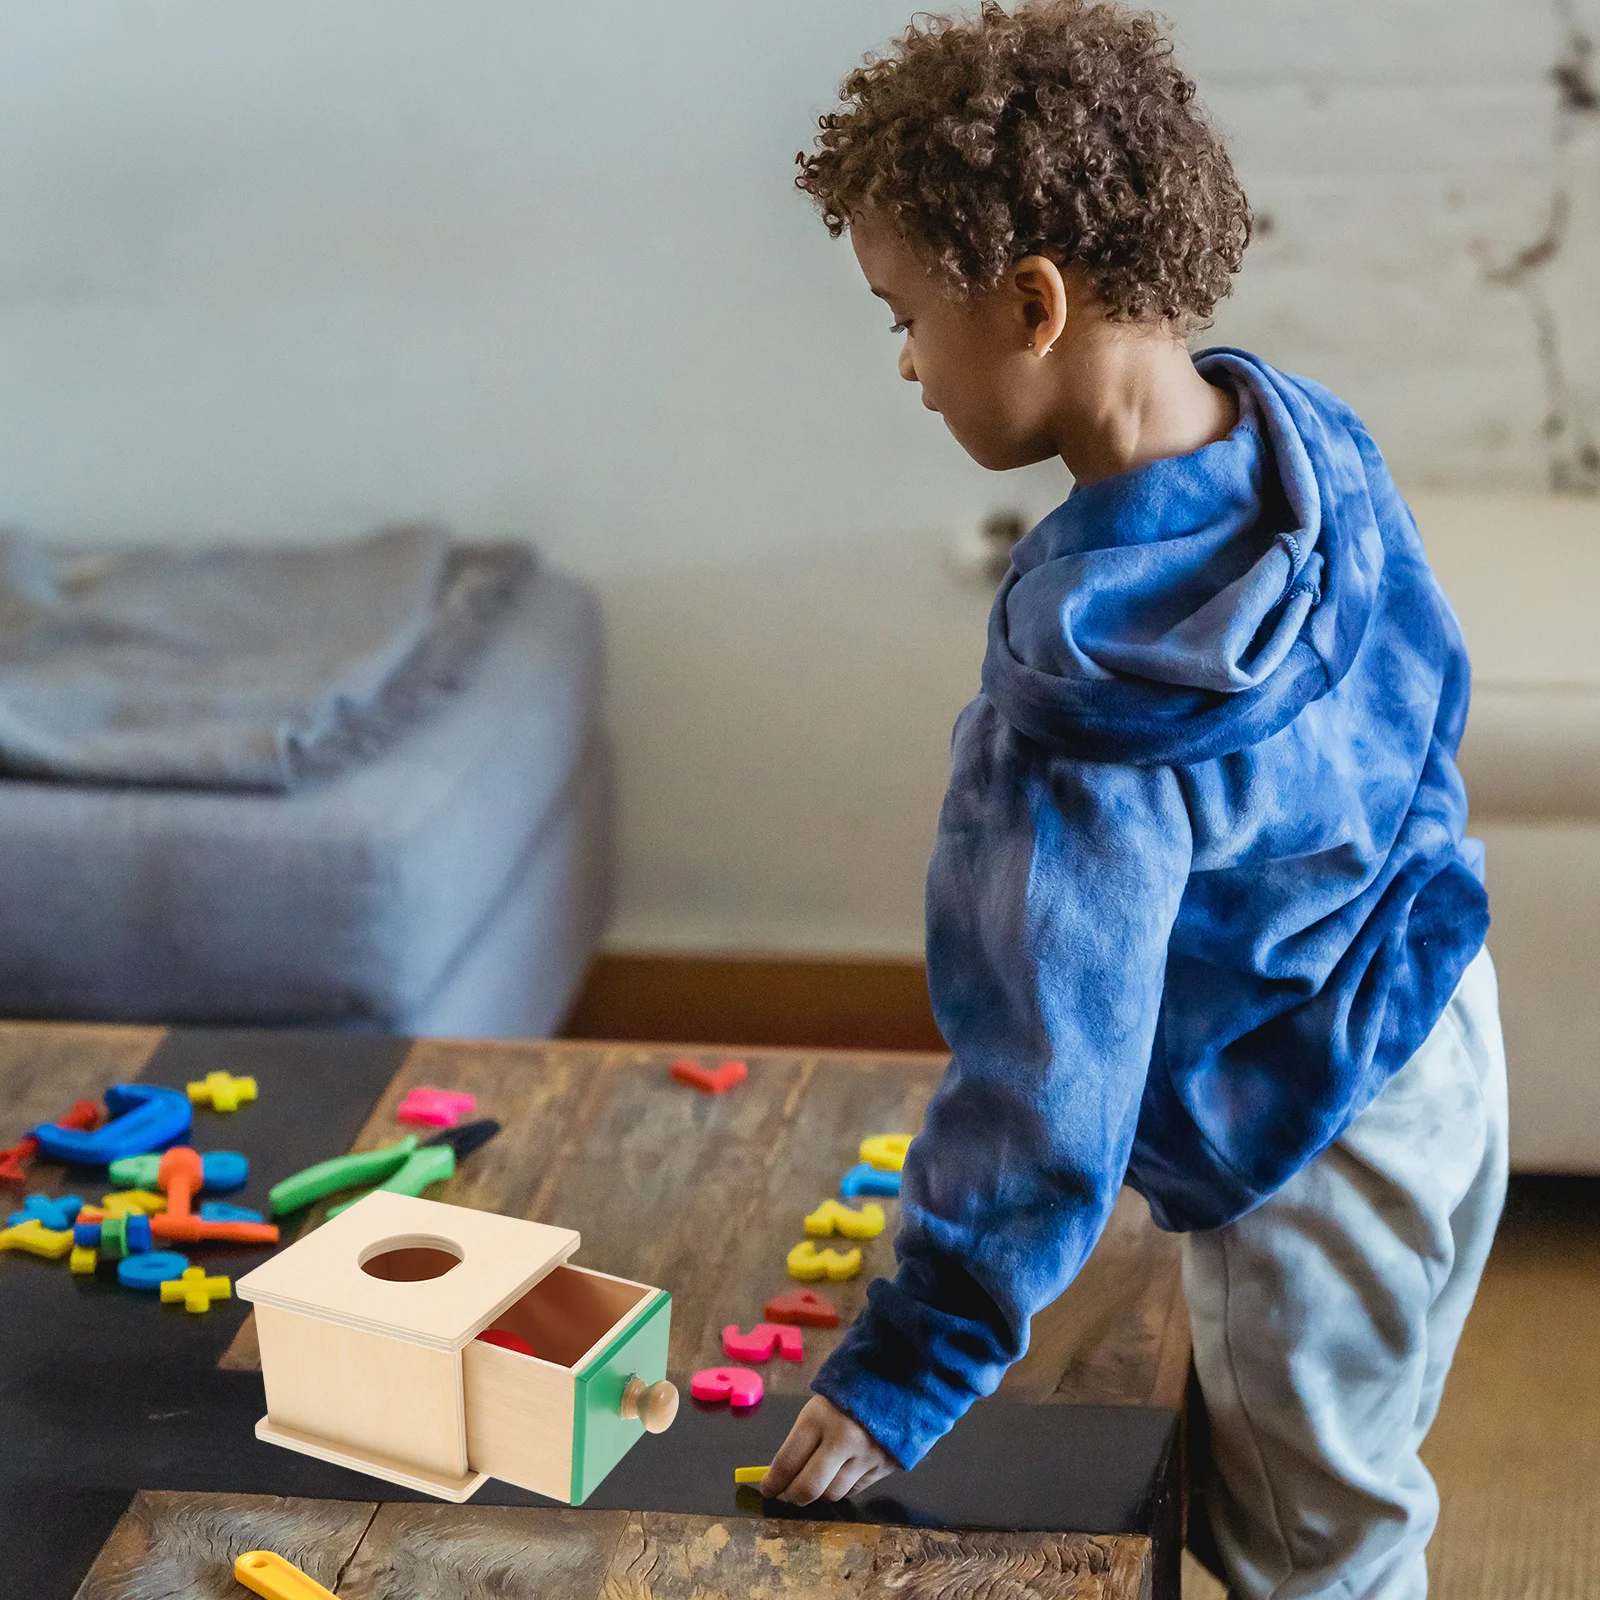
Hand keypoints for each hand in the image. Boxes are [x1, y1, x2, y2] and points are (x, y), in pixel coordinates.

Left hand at [761, 1394, 897, 1504]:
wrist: (896, 1379)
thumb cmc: (848, 1390)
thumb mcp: (818, 1406)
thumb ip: (803, 1439)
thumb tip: (783, 1474)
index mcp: (819, 1418)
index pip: (787, 1462)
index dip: (773, 1482)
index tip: (767, 1488)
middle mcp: (842, 1440)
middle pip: (809, 1488)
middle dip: (793, 1496)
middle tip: (787, 1495)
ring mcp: (866, 1456)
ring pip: (833, 1494)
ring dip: (820, 1493)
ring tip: (816, 1482)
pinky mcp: (885, 1466)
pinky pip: (855, 1490)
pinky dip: (843, 1487)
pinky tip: (839, 1475)